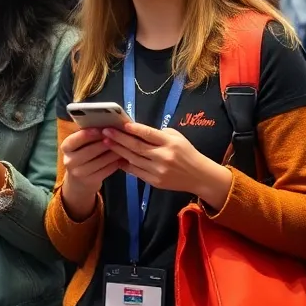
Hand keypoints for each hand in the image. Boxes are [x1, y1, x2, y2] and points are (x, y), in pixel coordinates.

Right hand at [59, 127, 121, 218]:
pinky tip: (122, 157)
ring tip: (123, 145)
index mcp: (66, 147)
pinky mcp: (90, 181)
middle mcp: (69, 161)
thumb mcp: (80, 145)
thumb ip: (89, 135)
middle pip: (90, 151)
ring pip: (100, 161)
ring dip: (113, 152)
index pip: (75, 139)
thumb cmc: (83, 154)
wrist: (79, 180)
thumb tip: (106, 125)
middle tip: (118, 136)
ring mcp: (79, 173)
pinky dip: (115, 162)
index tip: (101, 129)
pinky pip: (106, 170)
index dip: (88, 134)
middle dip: (105, 143)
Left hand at [102, 123, 232, 208]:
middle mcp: (163, 157)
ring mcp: (158, 171)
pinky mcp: (155, 182)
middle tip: (106, 131)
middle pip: (137, 147)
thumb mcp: (178, 137)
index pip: (148, 134)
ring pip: (134, 159)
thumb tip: (138, 131)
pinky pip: (136, 172)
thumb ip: (159, 134)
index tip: (120, 124)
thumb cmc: (187, 153)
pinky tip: (116, 158)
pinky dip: (125, 164)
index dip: (134, 129)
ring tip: (106, 142)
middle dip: (119, 138)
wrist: (199, 176)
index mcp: (170, 143)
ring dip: (118, 151)